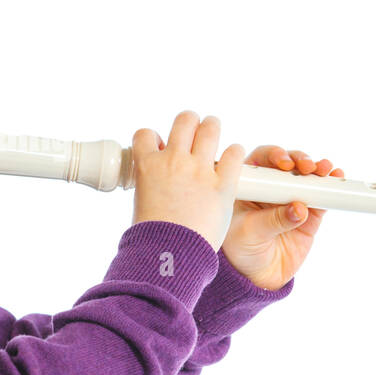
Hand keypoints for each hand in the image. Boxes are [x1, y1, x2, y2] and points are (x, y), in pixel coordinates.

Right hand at [131, 111, 244, 251]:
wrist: (169, 253)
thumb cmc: (153, 236)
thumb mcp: (142, 202)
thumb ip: (152, 184)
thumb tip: (158, 182)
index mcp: (147, 165)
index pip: (146, 134)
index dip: (154, 139)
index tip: (160, 147)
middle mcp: (173, 160)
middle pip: (184, 121)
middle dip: (189, 123)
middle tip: (194, 133)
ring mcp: (199, 170)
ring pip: (210, 128)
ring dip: (212, 128)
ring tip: (214, 133)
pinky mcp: (222, 183)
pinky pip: (233, 153)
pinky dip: (234, 153)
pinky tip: (232, 159)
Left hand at [220, 145, 344, 290]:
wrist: (259, 275)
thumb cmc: (242, 249)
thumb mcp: (251, 233)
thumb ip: (274, 220)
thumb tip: (299, 209)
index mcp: (250, 185)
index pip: (261, 161)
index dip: (274, 156)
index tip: (284, 164)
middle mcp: (271, 187)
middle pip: (288, 164)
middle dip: (300, 161)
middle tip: (308, 168)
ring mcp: (292, 198)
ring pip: (307, 177)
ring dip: (318, 171)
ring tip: (326, 172)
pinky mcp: (310, 213)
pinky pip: (321, 197)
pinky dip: (330, 188)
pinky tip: (337, 179)